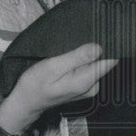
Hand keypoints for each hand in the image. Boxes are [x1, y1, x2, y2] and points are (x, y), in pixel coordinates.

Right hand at [0, 43, 117, 133]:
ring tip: (73, 48)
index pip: (110, 61)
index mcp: (86, 81)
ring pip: (97, 64)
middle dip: (96, 48)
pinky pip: (90, 69)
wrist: (26, 102)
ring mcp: (89, 87)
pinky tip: (71, 57)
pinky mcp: (84, 86)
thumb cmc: (35, 84)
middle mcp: (92, 86)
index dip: (109, 46)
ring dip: (88, 54)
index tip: (102, 33)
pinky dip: (83, 61)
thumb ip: (77, 58)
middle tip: (79, 39)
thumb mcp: (52, 67)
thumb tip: (99, 47)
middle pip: (104, 61)